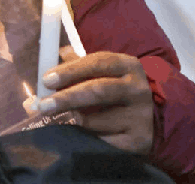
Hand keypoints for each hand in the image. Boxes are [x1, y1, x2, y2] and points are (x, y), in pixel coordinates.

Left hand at [37, 50, 153, 154]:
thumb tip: (57, 52)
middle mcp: (138, 88)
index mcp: (129, 65)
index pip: (98, 63)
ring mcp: (140, 115)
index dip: (71, 70)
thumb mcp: (107, 73)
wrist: (151, 122)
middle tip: (43, 105)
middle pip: (99, 90)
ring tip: (55, 121)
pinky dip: (86, 140)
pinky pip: (104, 142)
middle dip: (67, 97)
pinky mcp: (138, 140)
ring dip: (73, 121)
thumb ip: (81, 63)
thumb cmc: (119, 92)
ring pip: (99, 119)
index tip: (47, 80)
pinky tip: (74, 139)